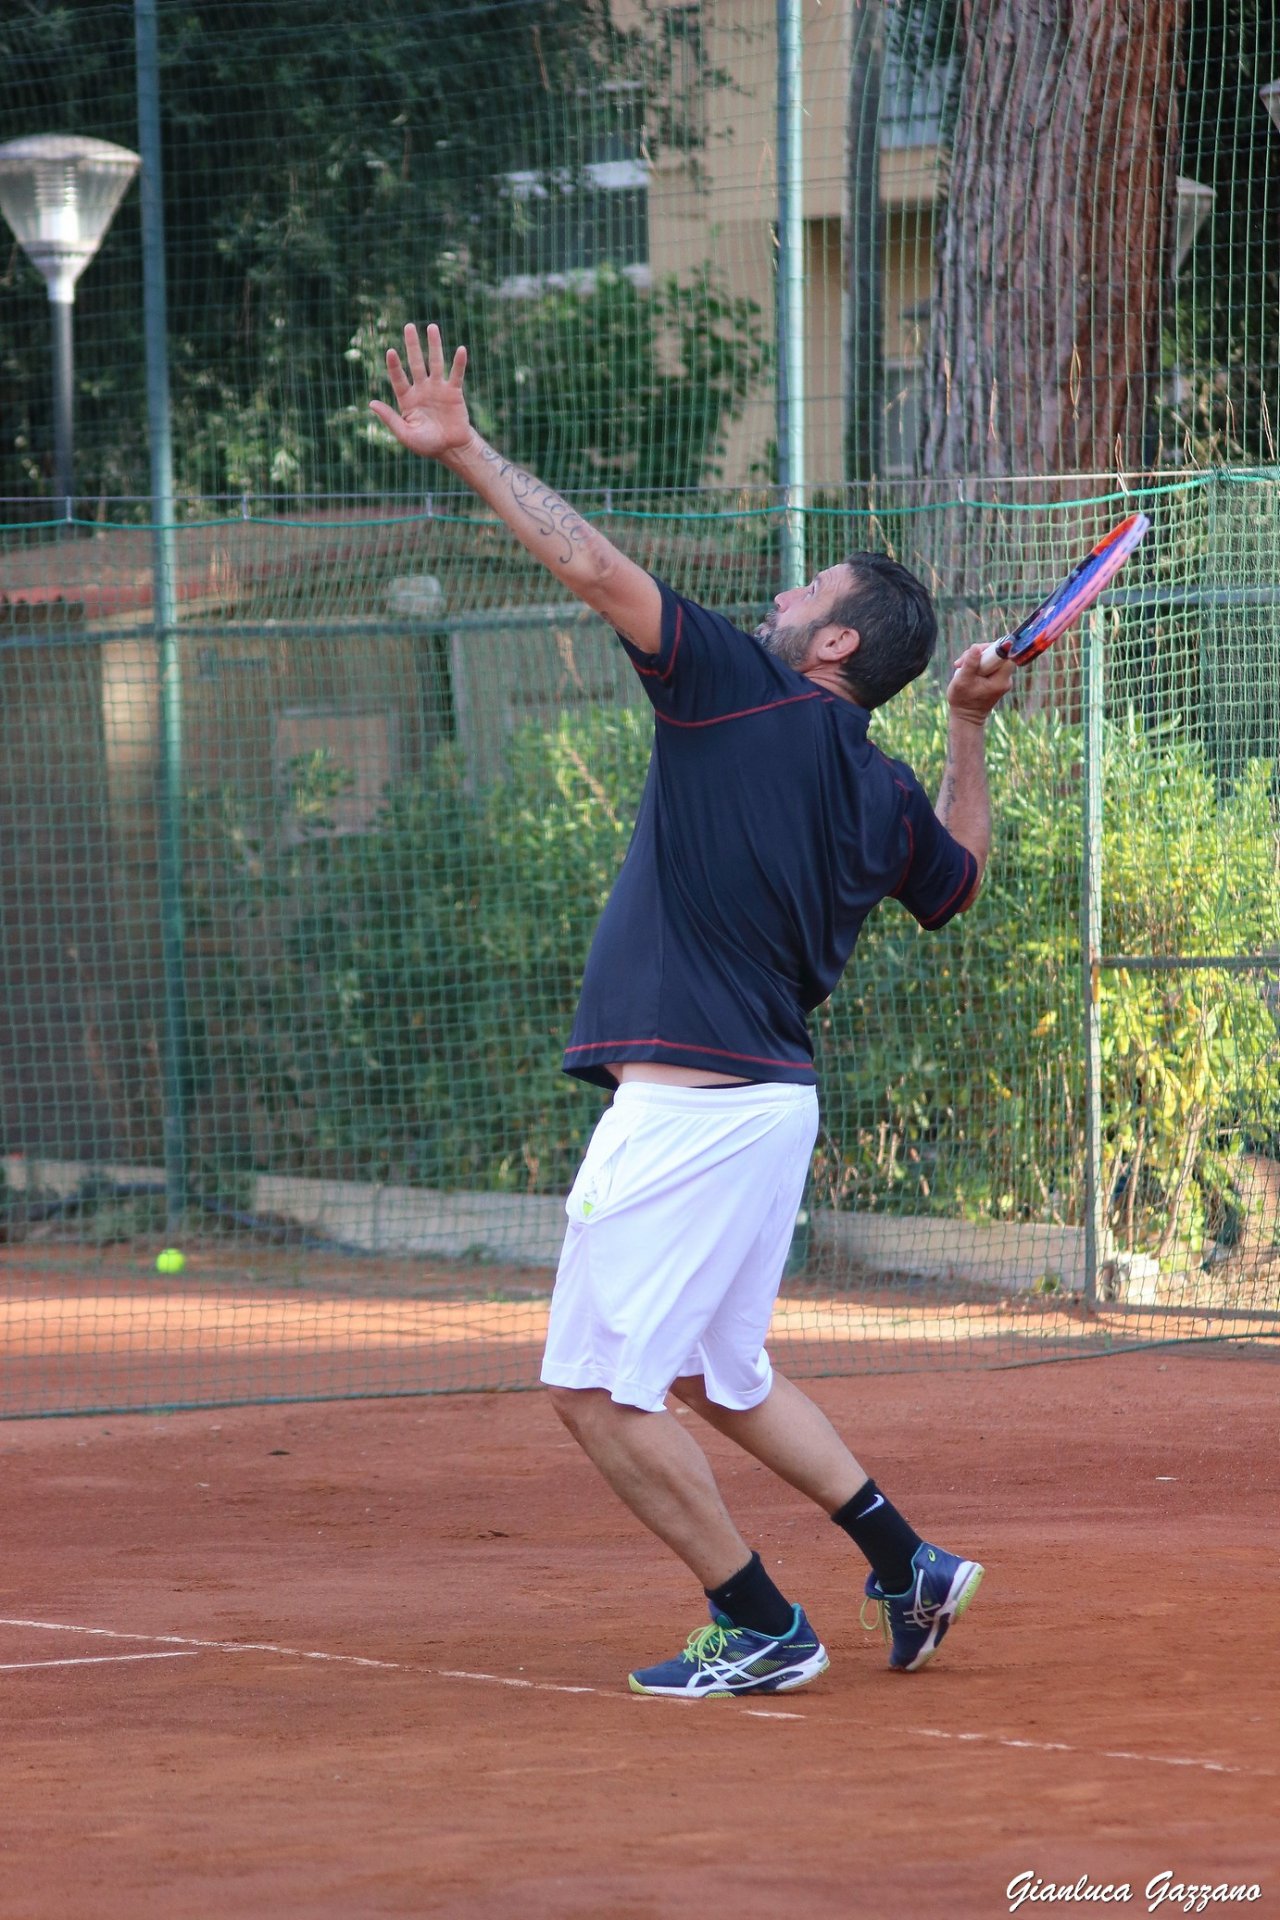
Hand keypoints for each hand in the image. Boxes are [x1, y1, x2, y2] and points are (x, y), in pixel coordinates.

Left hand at [369, 322, 471, 462]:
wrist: (451, 449)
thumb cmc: (426, 444)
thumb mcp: (405, 434)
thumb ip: (390, 418)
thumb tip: (371, 403)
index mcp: (407, 399)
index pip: (398, 378)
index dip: (394, 366)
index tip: (391, 352)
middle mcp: (422, 389)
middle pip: (416, 363)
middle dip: (412, 345)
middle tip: (408, 327)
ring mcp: (438, 388)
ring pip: (435, 362)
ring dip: (434, 345)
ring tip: (432, 327)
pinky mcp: (454, 392)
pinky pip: (456, 375)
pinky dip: (458, 363)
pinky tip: (461, 350)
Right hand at [947, 642, 1014, 725]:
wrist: (966, 717)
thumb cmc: (963, 701)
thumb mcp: (963, 680)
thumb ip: (971, 663)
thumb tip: (976, 646)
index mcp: (1001, 680)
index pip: (1006, 655)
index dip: (992, 649)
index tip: (977, 651)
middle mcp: (1005, 679)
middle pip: (998, 654)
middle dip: (979, 653)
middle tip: (962, 661)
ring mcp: (1001, 679)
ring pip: (991, 658)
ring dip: (975, 659)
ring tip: (960, 667)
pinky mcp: (996, 678)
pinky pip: (989, 664)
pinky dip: (977, 664)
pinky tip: (966, 671)